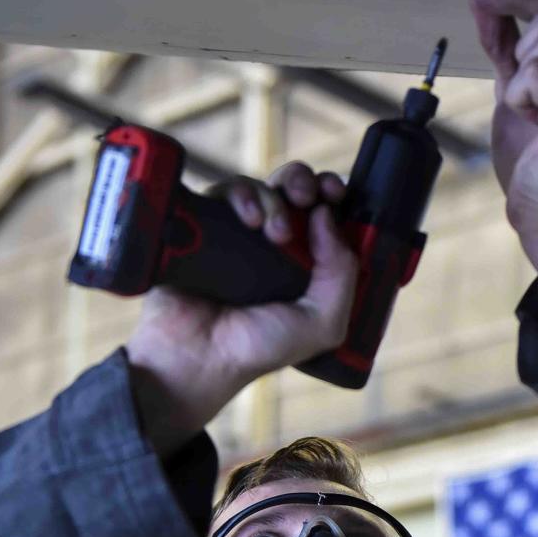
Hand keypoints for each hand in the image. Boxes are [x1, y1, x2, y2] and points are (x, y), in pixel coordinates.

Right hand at [125, 162, 355, 456]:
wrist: (197, 354)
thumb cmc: (258, 348)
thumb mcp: (321, 324)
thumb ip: (340, 274)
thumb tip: (326, 214)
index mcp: (307, 265)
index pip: (328, 216)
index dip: (334, 197)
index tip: (337, 194)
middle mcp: (275, 246)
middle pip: (296, 190)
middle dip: (306, 181)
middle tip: (308, 196)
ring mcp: (239, 234)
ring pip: (262, 187)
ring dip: (275, 196)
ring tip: (273, 231)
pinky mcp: (206, 225)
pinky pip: (224, 192)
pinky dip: (241, 196)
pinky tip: (249, 220)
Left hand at [469, 0, 537, 324]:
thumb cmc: (536, 162)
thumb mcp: (517, 93)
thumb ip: (506, 47)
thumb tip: (486, 2)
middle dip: (521, 48)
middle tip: (524, 95)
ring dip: (519, 80)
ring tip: (532, 115)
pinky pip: (534, 75)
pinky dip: (517, 99)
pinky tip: (533, 125)